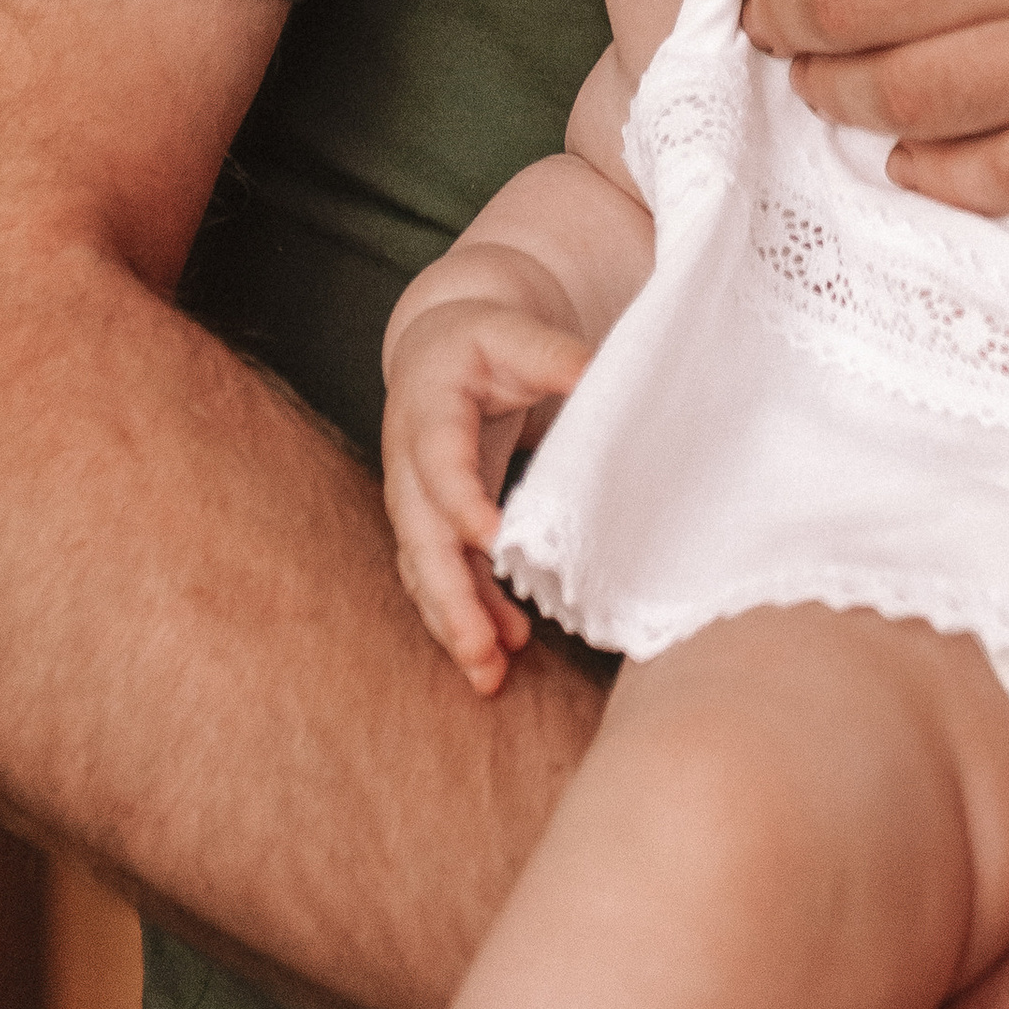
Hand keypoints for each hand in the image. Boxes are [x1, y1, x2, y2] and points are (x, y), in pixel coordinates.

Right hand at [381, 294, 590, 692]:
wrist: (441, 348)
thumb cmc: (484, 340)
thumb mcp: (517, 334)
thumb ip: (555, 356)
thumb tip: (600, 377)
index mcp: (428, 408)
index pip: (439, 462)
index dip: (462, 502)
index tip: (494, 542)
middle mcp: (408, 462)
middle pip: (421, 535)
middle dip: (449, 596)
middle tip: (481, 649)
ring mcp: (414, 498)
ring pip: (424, 569)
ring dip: (452, 621)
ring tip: (487, 674)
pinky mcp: (430, 523)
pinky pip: (439, 576)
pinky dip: (465, 614)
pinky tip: (500, 648)